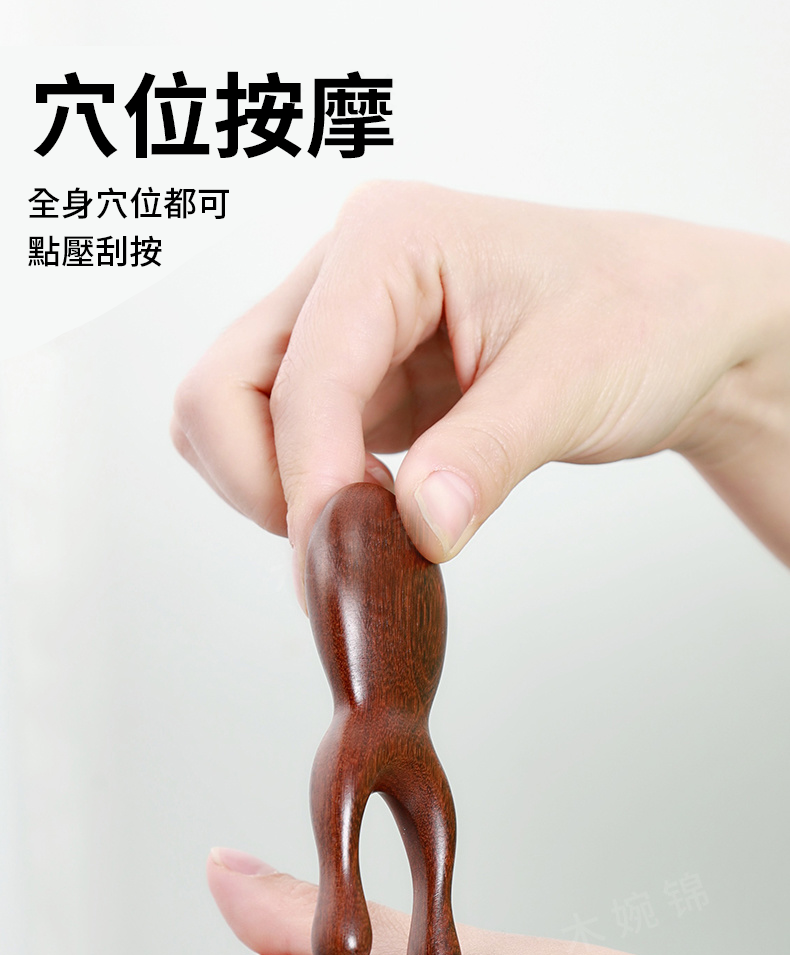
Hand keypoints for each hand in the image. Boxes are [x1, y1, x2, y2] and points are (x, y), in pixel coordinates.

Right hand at [171, 182, 789, 600]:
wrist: (676, 324)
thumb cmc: (641, 318)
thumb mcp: (574, 385)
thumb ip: (484, 456)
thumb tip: (416, 531)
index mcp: (389, 239)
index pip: (304, 376)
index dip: (313, 479)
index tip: (348, 559)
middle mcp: (345, 272)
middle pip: (222, 390)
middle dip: (265, 483)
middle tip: (343, 549)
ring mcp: (341, 325)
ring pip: (233, 419)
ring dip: (275, 491)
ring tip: (367, 531)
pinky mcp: (355, 377)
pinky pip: (281, 441)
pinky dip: (303, 493)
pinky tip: (372, 517)